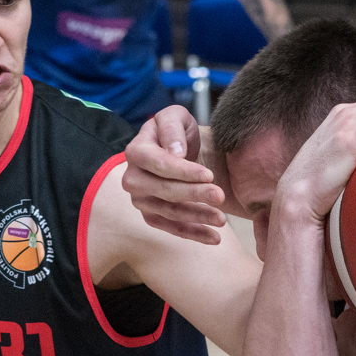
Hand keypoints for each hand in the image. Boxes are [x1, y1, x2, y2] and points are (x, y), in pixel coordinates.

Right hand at [122, 106, 226, 243]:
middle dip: (194, 194)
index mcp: (137, 150)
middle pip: (164, 190)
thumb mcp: (177, 117)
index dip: (183, 171)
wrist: (177, 148)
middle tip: (220, 196)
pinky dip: (193, 234)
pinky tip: (214, 238)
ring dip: (198, 217)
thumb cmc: (177, 131)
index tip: (209, 175)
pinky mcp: (151, 215)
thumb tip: (175, 152)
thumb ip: (173, 128)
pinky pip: (171, 228)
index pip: (159, 164)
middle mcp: (133, 178)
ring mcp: (140, 199)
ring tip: (222, 220)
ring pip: (169, 212)